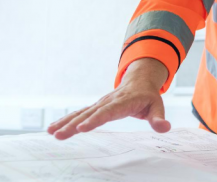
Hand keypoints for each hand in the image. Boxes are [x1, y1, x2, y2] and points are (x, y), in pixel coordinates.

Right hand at [47, 58, 169, 139]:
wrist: (139, 81)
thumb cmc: (148, 96)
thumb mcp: (157, 106)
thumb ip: (159, 118)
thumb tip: (165, 128)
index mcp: (123, 102)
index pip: (107, 112)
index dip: (95, 120)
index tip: (82, 128)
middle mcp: (108, 102)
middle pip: (89, 114)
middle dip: (73, 125)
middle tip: (59, 135)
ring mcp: (99, 104)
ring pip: (80, 113)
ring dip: (65, 123)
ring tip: (51, 132)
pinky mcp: (95, 107)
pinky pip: (79, 114)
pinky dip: (65, 120)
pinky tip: (53, 129)